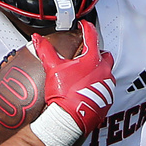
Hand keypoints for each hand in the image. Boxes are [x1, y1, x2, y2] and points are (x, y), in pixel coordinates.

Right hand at [31, 20, 114, 134]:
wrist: (70, 120)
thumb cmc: (64, 95)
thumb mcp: (53, 69)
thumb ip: (46, 51)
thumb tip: (37, 39)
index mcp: (92, 60)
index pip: (92, 37)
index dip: (87, 28)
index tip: (84, 25)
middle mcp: (104, 71)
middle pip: (104, 55)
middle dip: (97, 53)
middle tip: (85, 55)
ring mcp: (107, 86)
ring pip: (107, 73)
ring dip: (98, 71)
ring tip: (84, 76)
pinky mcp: (107, 100)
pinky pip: (106, 89)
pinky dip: (98, 87)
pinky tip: (87, 90)